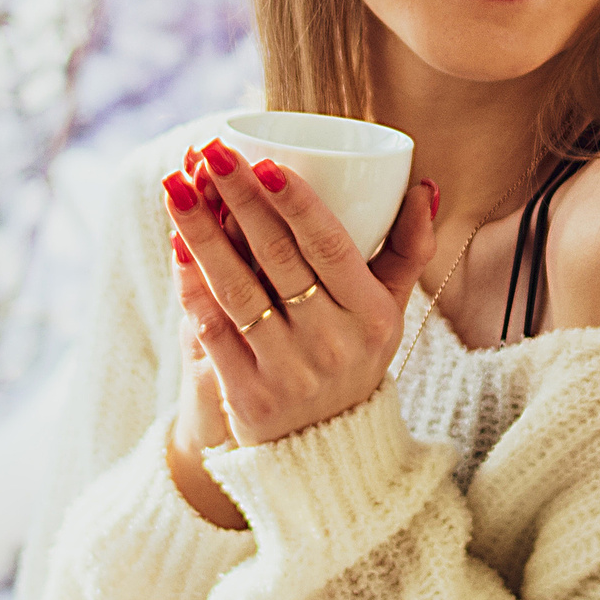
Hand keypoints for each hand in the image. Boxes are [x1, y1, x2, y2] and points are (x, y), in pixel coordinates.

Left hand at [164, 137, 435, 448]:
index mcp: (373, 315)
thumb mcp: (390, 309)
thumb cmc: (353, 354)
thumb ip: (407, 248)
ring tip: (175, 185)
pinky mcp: (247, 395)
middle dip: (238, 197)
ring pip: (237, 288)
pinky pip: (212, 328)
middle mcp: (333, 344)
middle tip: (208, 150)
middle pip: (277, 258)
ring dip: (201, 232)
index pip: (332, 246)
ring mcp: (288, 371)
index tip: (265, 161)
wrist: (324, 450)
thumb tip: (423, 186)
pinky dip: (191, 284)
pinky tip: (176, 244)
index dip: (297, 202)